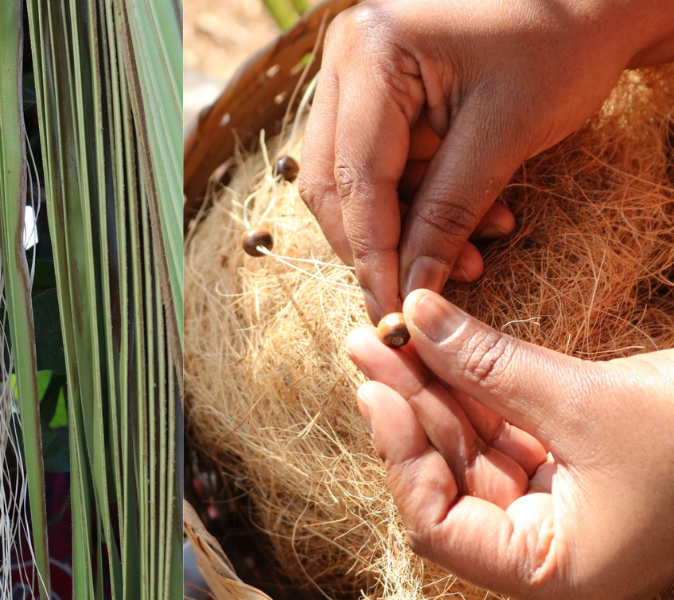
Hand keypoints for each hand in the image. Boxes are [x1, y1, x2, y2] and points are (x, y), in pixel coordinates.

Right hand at [299, 0, 673, 322]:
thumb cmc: (564, 40)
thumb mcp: (505, 135)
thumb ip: (449, 213)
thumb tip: (413, 288)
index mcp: (370, 54)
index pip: (356, 178)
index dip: (371, 255)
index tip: (390, 313)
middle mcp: (347, 58)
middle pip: (337, 180)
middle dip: (382, 243)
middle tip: (423, 291)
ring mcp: (359, 72)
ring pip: (357, 179)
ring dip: (409, 226)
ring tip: (473, 254)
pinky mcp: (382, 90)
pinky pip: (385, 164)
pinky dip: (422, 200)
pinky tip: (474, 220)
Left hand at [345, 290, 673, 598]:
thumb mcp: (588, 404)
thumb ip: (491, 365)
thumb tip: (417, 316)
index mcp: (551, 568)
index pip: (439, 526)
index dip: (401, 458)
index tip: (376, 391)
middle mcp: (542, 543)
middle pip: (446, 474)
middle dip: (407, 406)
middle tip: (368, 343)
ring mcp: (550, 502)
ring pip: (468, 444)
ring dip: (429, 388)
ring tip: (386, 334)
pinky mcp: (561, 462)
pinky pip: (498, 425)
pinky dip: (468, 385)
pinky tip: (434, 344)